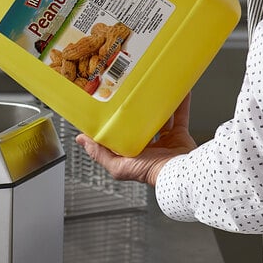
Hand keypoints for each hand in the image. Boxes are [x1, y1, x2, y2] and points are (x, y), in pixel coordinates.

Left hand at [75, 94, 196, 186]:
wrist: (179, 173)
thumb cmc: (151, 172)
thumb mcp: (118, 164)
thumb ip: (100, 153)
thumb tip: (81, 140)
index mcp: (133, 154)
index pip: (121, 136)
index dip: (115, 123)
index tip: (111, 106)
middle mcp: (149, 148)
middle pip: (140, 124)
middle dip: (137, 110)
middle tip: (132, 93)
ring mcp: (166, 141)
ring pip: (160, 118)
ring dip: (157, 104)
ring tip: (152, 89)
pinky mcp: (181, 136)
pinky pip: (180, 115)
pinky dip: (180, 103)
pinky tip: (176, 92)